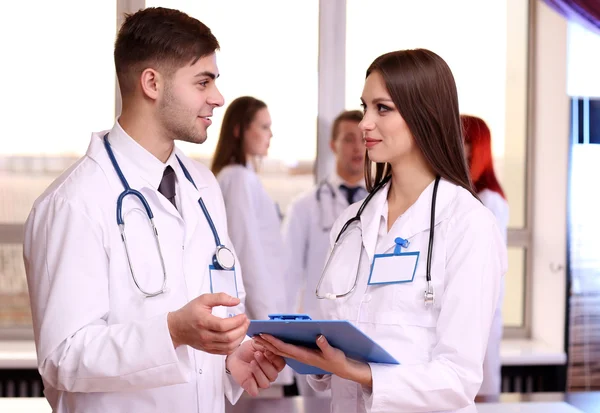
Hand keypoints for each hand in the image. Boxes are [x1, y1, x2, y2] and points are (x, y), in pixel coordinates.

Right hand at [167, 293, 248, 354]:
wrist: (176, 328)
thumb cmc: (189, 313)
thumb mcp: (203, 299)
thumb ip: (220, 298)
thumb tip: (236, 301)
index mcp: (203, 322)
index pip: (223, 325)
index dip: (237, 321)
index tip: (243, 315)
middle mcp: (205, 335)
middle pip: (228, 337)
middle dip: (242, 329)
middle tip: (246, 321)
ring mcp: (207, 345)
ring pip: (229, 346)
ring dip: (240, 337)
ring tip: (243, 328)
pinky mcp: (209, 350)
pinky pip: (225, 352)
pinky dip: (234, 345)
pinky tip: (237, 337)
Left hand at [226, 340, 285, 395]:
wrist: (235, 356)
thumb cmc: (248, 349)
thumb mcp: (257, 344)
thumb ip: (265, 345)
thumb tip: (271, 346)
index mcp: (274, 363)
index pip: (281, 365)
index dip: (275, 359)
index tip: (267, 351)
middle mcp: (269, 374)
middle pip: (273, 375)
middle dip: (265, 364)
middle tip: (257, 354)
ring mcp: (261, 381)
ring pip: (265, 384)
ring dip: (258, 371)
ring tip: (252, 362)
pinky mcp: (251, 387)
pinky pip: (255, 391)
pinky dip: (252, 384)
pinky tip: (248, 374)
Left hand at [253, 334, 371, 386]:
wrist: (342, 368)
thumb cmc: (337, 360)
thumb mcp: (333, 353)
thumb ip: (325, 345)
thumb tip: (319, 336)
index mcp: (304, 355)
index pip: (284, 347)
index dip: (273, 341)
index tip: (263, 334)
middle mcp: (300, 356)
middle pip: (278, 349)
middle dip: (266, 342)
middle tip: (254, 334)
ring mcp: (300, 356)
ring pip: (280, 350)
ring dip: (269, 344)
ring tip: (258, 337)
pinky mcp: (302, 354)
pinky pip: (286, 350)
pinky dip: (277, 345)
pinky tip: (272, 342)